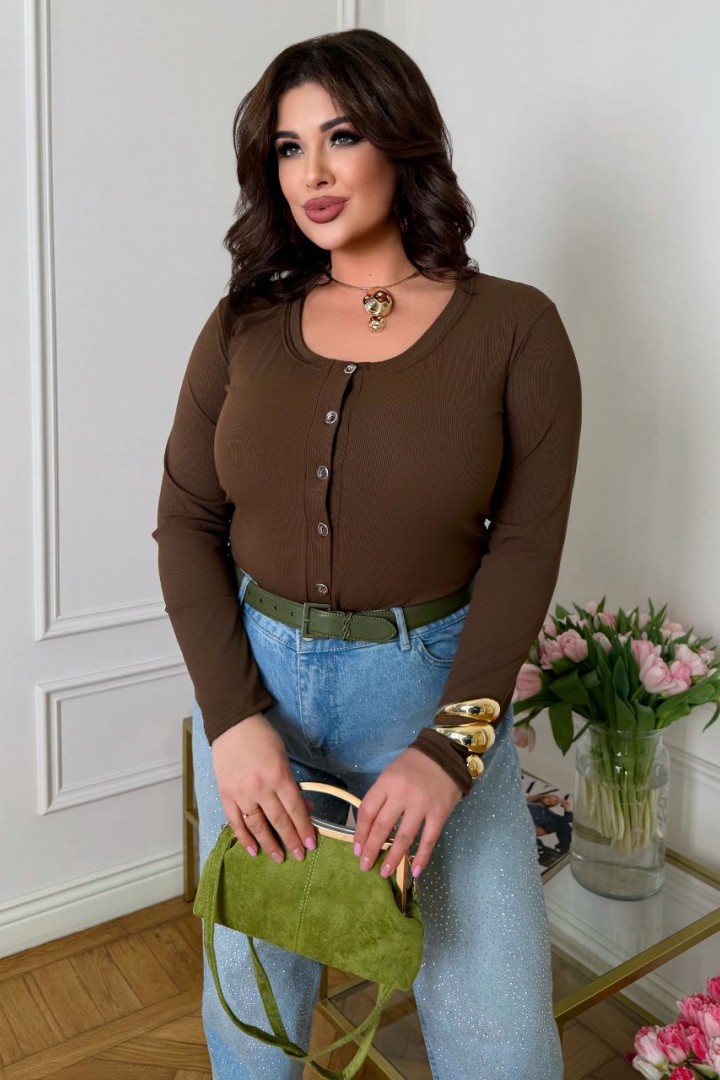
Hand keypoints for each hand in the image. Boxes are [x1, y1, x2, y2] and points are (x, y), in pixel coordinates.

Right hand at [212, 713, 315, 863]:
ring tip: (279, 857)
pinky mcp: (226, 795)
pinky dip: (244, 837)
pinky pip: (236, 821)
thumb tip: (303, 807)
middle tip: (300, 855)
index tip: (311, 844)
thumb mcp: (284, 758)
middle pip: (279, 820)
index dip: (304, 828)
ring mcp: (241, 793)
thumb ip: (292, 783)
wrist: (233, 725)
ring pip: (258, 825)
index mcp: (279, 776)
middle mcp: (261, 788)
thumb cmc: (263, 738)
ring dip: (270, 844)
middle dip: (291, 840)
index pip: (295, 809)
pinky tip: (253, 850)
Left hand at [352, 747, 462, 881]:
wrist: (445, 754)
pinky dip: (421, 857)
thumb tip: (369, 826)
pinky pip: (429, 839)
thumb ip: (381, 796)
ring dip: (393, 857)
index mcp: (386, 782)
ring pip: (403, 837)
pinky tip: (414, 871)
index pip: (367, 811)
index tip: (357, 849)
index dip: (360, 833)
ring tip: (384, 872)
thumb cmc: (413, 764)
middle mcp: (402, 794)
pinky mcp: (439, 813)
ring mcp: (422, 805)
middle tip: (364, 866)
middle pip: (382, 826)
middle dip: (371, 849)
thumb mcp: (391, 773)